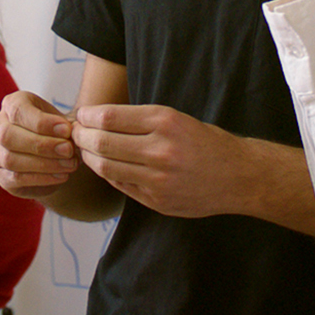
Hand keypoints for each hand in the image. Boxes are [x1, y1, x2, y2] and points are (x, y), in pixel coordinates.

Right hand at [0, 91, 79, 199]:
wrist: (56, 154)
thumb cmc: (58, 131)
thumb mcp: (63, 122)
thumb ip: (65, 126)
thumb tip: (70, 132)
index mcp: (11, 104)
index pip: (18, 110)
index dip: (42, 122)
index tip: (67, 130)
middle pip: (8, 135)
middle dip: (41, 144)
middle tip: (69, 150)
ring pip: (10, 159)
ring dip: (44, 164)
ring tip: (69, 164)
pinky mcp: (1, 176)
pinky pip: (15, 178)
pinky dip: (42, 178)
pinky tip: (62, 175)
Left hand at [69, 103, 248, 218]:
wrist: (238, 177)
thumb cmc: (206, 142)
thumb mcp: (177, 118)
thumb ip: (139, 120)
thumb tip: (97, 118)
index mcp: (165, 122)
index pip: (109, 117)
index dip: (88, 116)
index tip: (82, 114)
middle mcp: (160, 150)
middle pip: (102, 143)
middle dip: (81, 136)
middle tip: (75, 132)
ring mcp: (157, 179)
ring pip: (105, 167)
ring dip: (88, 157)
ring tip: (85, 149)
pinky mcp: (156, 200)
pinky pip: (119, 184)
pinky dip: (106, 173)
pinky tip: (104, 165)